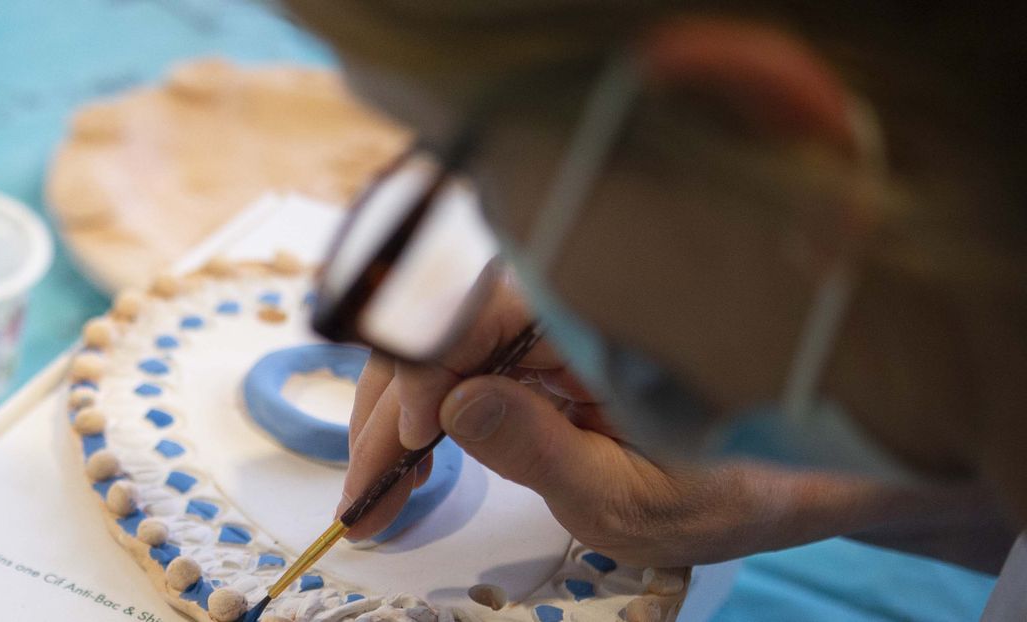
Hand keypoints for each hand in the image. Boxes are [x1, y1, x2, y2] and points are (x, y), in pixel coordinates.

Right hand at [336, 267, 754, 565]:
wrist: (792, 474)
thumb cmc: (731, 486)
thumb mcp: (635, 495)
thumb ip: (543, 451)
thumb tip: (450, 404)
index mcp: (601, 316)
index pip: (479, 306)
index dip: (429, 368)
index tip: (413, 443)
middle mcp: (565, 302)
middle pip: (441, 324)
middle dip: (391, 407)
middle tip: (365, 493)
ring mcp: (549, 322)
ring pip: (439, 345)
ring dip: (395, 415)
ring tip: (376, 492)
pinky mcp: (540, 348)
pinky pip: (463, 365)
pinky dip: (426, 417)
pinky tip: (409, 462)